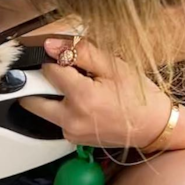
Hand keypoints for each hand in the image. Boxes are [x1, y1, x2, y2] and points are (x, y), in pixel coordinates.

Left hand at [20, 38, 172, 149]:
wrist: (152, 127)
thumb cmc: (137, 96)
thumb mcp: (113, 66)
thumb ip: (80, 52)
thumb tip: (51, 45)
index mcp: (81, 98)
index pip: (48, 70)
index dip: (55, 60)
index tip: (64, 58)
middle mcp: (71, 119)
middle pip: (32, 98)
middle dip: (39, 83)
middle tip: (60, 75)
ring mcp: (70, 133)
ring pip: (42, 110)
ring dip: (50, 97)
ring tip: (77, 89)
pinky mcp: (72, 139)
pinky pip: (56, 120)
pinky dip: (62, 109)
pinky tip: (84, 103)